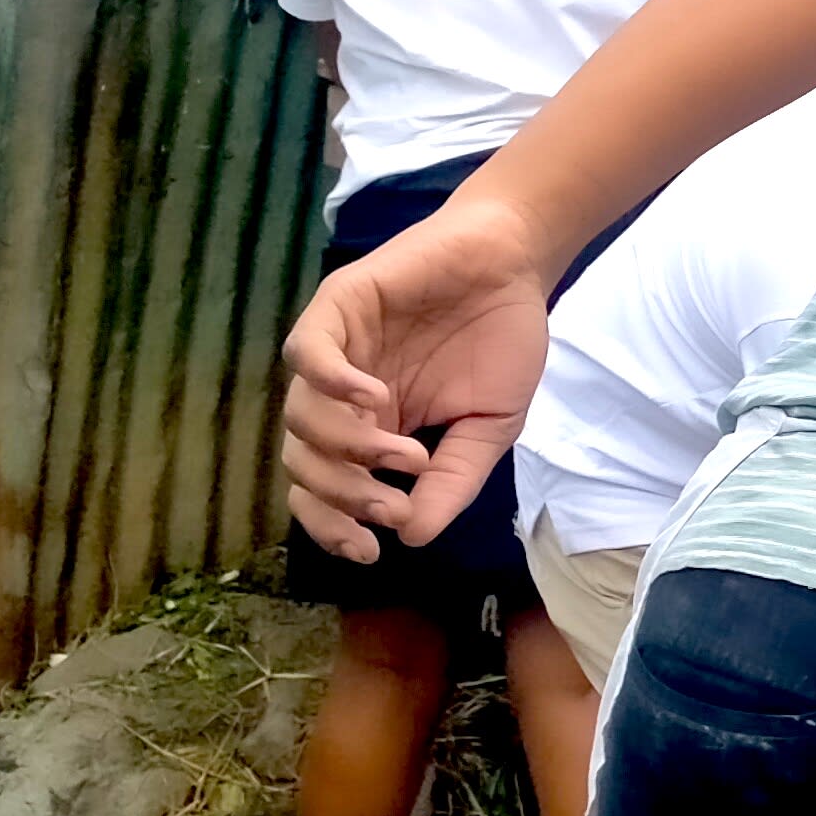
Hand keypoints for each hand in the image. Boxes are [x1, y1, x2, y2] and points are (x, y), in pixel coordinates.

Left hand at [280, 195, 557, 560]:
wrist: (515, 264)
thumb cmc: (503, 340)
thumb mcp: (491, 428)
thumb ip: (454, 481)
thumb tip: (411, 536)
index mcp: (373, 428)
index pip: (326, 488)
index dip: (334, 525)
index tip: (371, 551)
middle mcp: (343, 397)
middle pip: (304, 462)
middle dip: (343, 496)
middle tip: (391, 506)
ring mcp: (336, 352)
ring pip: (301, 416)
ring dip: (348, 448)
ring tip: (405, 453)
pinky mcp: (337, 307)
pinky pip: (307, 353)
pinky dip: (329, 382)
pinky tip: (374, 397)